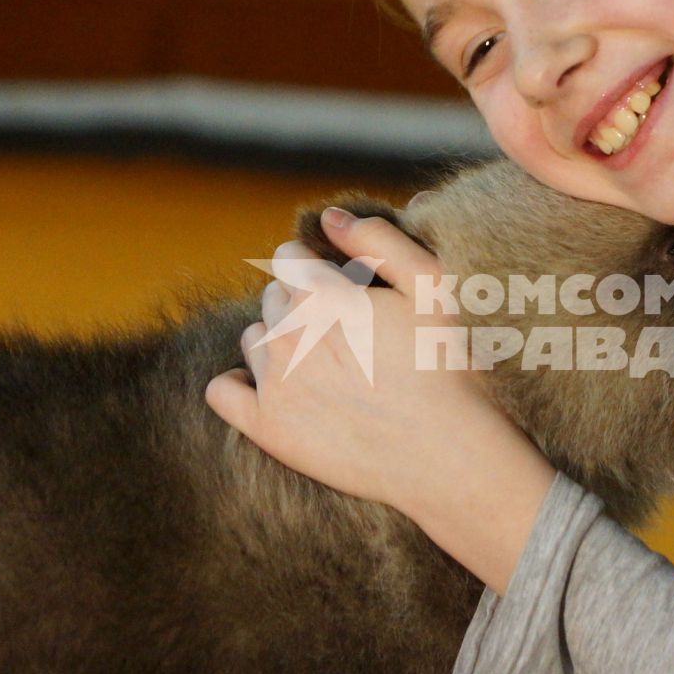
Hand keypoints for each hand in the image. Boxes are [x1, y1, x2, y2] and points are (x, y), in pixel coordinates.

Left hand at [204, 207, 554, 592]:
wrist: (451, 457)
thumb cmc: (449, 368)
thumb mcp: (432, 287)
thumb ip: (378, 240)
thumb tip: (329, 217)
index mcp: (322, 295)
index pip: (288, 258)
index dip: (319, 270)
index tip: (347, 292)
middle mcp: (288, 335)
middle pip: (273, 299)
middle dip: (301, 306)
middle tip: (347, 335)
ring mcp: (273, 384)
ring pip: (254, 340)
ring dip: (279, 343)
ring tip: (325, 368)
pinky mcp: (267, 428)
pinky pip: (223, 392)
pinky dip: (239, 385)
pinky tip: (276, 390)